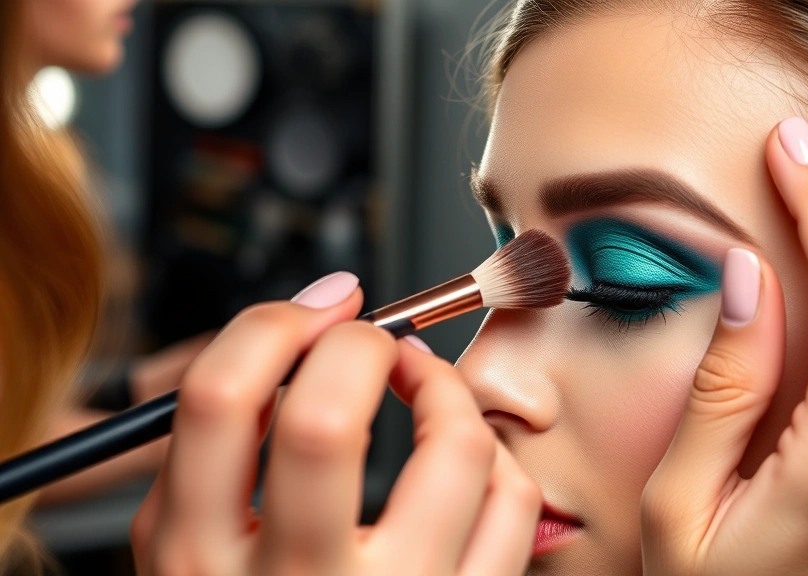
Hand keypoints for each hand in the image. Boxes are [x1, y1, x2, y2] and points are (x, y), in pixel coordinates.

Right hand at [130, 272, 540, 574]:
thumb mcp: (183, 548)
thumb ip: (207, 452)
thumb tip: (295, 331)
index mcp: (198, 560)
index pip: (216, 399)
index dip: (271, 326)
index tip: (312, 314)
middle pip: (327, 416)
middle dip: (359, 345)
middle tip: (369, 341)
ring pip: (453, 452)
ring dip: (446, 386)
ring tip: (425, 381)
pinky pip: (513, 504)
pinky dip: (495, 453)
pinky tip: (461, 451)